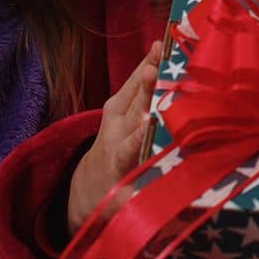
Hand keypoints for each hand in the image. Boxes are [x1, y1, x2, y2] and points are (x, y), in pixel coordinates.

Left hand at [67, 41, 161, 235]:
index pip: (131, 146)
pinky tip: (160, 50)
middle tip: (158, 65)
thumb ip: (145, 207)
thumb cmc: (111, 202)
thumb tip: (176, 211)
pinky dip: (145, 69)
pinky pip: (131, 87)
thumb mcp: (126, 213)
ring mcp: (111, 121)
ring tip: (163, 46)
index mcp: (118, 163)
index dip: (142, 130)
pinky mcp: (113, 110)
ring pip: (131, 92)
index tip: (153, 116)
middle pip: (131, 108)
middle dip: (145, 87)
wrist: (82, 193)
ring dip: (146, 69)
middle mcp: (113, 137)